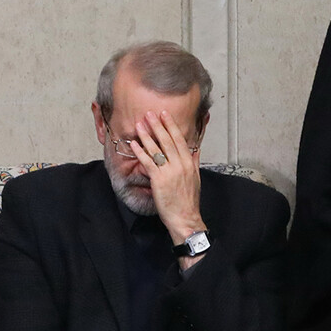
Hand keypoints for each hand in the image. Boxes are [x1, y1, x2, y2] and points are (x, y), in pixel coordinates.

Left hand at [127, 110, 205, 255]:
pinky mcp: (159, 180)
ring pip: (157, 149)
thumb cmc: (189, 201)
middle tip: (150, 113)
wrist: (185, 218)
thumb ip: (194, 161)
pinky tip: (134, 144)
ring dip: (147, 135)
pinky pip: (148, 163)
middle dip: (158, 125)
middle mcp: (180, 165)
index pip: (179, 140)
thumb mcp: (196, 178)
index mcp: (188, 163)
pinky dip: (141, 152)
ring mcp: (169, 172)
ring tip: (140, 124)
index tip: (165, 115)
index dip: (171, 126)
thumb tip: (195, 149)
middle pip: (168, 141)